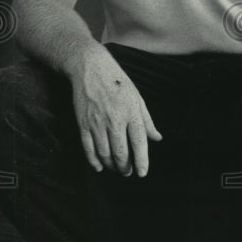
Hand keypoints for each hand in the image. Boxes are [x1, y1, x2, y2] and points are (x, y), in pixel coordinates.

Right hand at [69, 43, 161, 175]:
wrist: (91, 68)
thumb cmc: (118, 82)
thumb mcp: (137, 98)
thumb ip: (147, 120)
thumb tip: (157, 138)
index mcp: (131, 112)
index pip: (139, 143)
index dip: (142, 161)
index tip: (142, 173)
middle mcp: (115, 120)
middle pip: (121, 153)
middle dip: (125, 167)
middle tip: (128, 172)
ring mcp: (98, 122)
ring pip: (105, 154)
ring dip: (111, 166)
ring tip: (117, 169)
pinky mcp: (83, 123)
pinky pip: (88, 148)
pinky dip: (94, 161)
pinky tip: (99, 167)